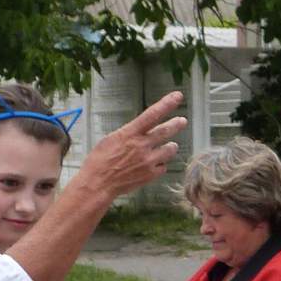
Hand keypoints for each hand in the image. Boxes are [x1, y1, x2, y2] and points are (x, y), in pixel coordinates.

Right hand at [71, 92, 186, 198]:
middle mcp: (141, 145)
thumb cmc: (100, 160)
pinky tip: (151, 164)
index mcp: (129, 134)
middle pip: (166, 131)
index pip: (152, 114)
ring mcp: (148, 161)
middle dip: (176, 124)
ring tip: (167, 146)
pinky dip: (160, 164)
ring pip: (170, 149)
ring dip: (169, 146)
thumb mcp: (111, 139)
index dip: (166, 104)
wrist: (98, 183)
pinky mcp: (151, 174)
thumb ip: (130, 133)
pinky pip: (163, 166)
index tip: (178, 96)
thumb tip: (142, 129)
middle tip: (182, 121)